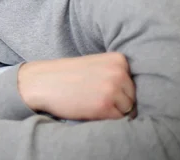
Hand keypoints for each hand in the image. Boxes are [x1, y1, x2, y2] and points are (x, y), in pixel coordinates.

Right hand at [18, 52, 135, 120]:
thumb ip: (116, 73)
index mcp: (119, 60)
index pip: (133, 82)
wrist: (42, 82)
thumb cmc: (68, 75)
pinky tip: (88, 108)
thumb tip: (137, 95)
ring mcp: (113, 90)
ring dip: (112, 110)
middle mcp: (120, 73)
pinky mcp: (105, 107)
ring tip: (90, 101)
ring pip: (127, 110)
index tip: (99, 85)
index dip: (118, 89)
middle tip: (92, 95)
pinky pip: (117, 120)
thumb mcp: (96, 65)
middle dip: (117, 101)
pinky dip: (105, 118)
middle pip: (132, 97)